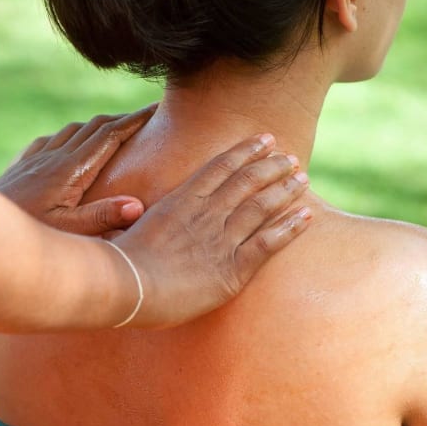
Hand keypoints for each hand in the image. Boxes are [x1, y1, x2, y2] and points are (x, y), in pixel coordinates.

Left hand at [0, 106, 155, 235]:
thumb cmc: (22, 236)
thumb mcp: (66, 234)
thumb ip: (101, 218)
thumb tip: (137, 205)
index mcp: (71, 170)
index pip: (110, 136)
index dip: (136, 121)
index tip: (158, 109)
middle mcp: (53, 157)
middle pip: (94, 127)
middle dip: (122, 119)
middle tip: (146, 117)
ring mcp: (35, 159)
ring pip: (72, 130)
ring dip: (96, 127)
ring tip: (114, 130)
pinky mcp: (21, 167)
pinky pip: (49, 140)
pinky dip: (68, 136)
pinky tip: (67, 144)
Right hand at [110, 134, 311, 327]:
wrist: (127, 286)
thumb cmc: (119, 260)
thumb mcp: (128, 224)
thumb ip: (140, 213)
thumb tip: (131, 209)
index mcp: (182, 199)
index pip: (220, 166)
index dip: (246, 151)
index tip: (265, 139)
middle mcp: (206, 213)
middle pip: (247, 180)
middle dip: (272, 165)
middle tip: (291, 156)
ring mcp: (220, 238)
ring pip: (261, 205)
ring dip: (285, 189)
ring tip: (302, 178)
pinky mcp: (232, 268)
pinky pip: (269, 243)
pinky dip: (290, 227)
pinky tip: (307, 216)